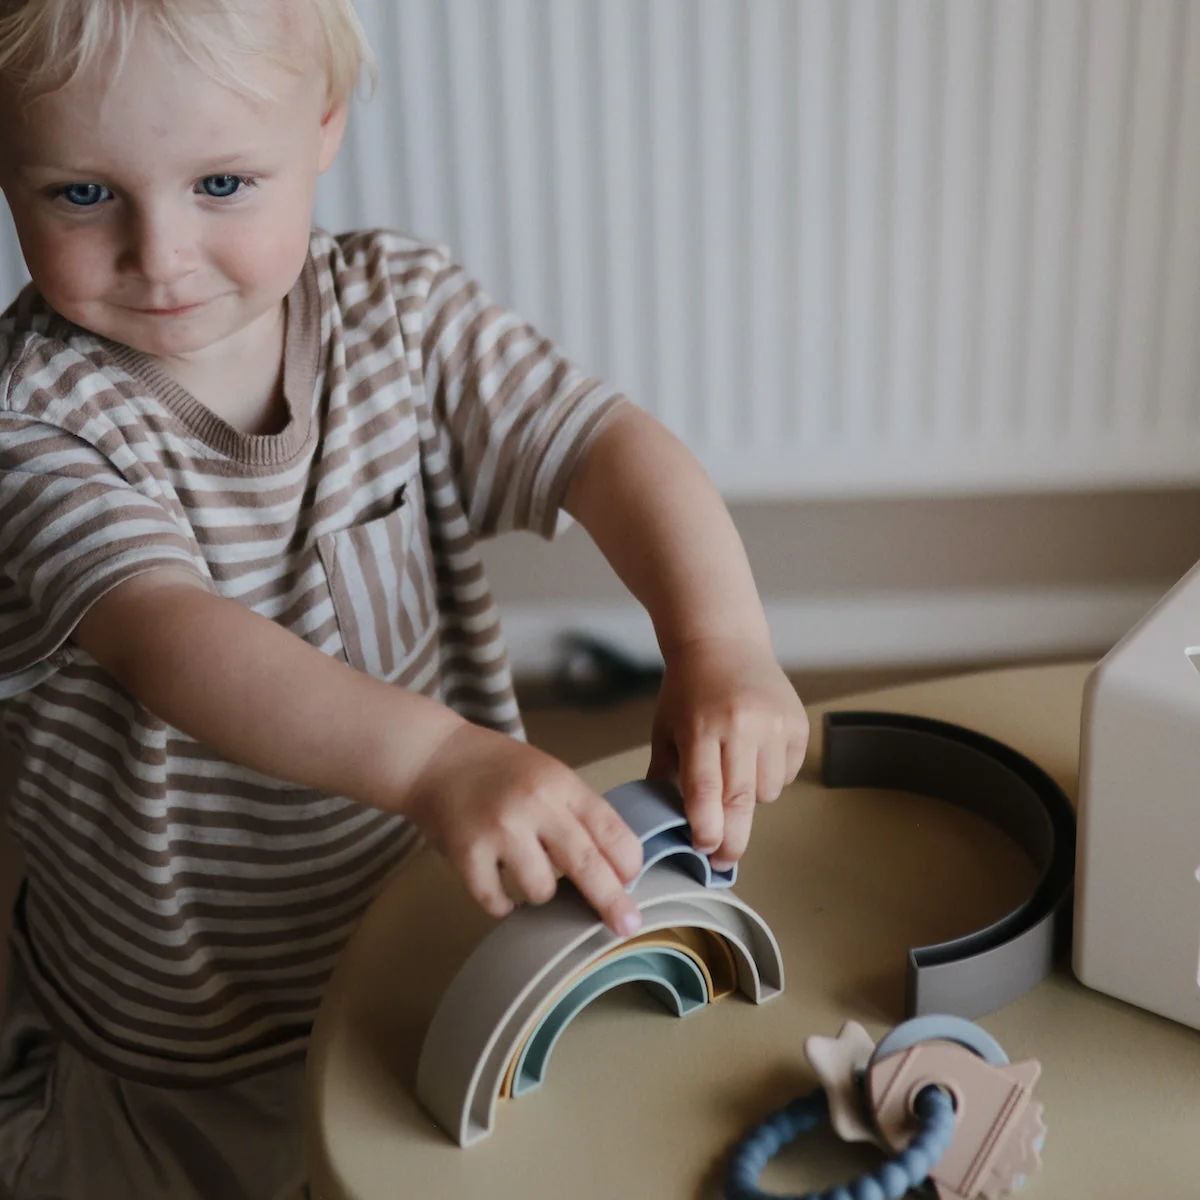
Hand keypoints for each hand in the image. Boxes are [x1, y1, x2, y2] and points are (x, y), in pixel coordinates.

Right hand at [404, 723, 644, 935]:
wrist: (432, 758)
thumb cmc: (499, 769)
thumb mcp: (548, 774)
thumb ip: (578, 813)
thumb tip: (616, 870)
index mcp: (560, 783)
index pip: (610, 829)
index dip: (629, 862)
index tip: (633, 882)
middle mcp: (533, 805)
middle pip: (585, 864)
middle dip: (612, 901)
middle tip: (628, 926)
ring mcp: (499, 831)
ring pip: (541, 890)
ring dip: (540, 892)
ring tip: (526, 870)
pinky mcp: (466, 855)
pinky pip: (498, 902)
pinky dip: (504, 905)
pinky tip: (502, 891)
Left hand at [648, 635, 808, 867]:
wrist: (724, 643)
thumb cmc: (689, 689)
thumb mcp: (665, 728)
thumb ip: (664, 774)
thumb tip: (664, 823)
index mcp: (700, 727)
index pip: (704, 791)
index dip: (706, 830)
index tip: (704, 852)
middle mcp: (741, 725)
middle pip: (741, 800)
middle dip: (733, 839)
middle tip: (724, 859)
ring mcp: (774, 724)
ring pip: (768, 792)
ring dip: (751, 797)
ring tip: (735, 770)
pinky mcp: (797, 723)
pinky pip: (788, 773)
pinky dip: (773, 775)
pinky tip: (756, 752)